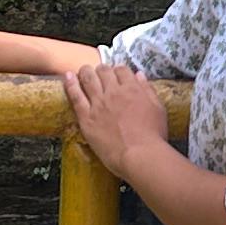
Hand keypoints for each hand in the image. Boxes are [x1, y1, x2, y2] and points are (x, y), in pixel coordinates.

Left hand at [63, 56, 169, 179]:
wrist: (139, 154)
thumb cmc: (153, 136)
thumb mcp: (158, 109)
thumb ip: (148, 90)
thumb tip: (139, 75)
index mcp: (132, 89)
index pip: (122, 70)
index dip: (118, 70)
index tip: (116, 75)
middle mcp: (114, 92)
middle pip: (103, 71)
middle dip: (101, 70)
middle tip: (99, 73)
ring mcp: (99, 104)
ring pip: (88, 80)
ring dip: (85, 72)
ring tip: (83, 70)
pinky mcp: (87, 118)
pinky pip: (76, 97)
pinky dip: (71, 85)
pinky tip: (67, 77)